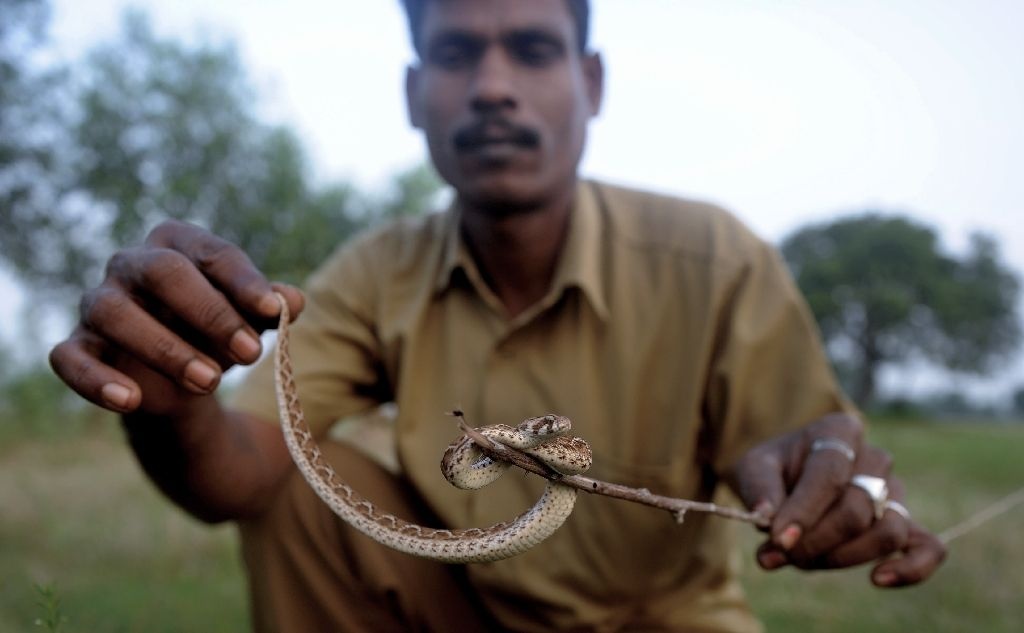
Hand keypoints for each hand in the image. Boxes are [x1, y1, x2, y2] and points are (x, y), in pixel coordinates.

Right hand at [49, 220, 303, 414]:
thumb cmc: (218, 331)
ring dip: (165, 349)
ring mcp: (97, 303)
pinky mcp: (75, 346)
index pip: (211, 253)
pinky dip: (96, 380)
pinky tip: (131, 401)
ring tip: (210, 383)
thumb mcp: (250, 320)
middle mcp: (131, 263)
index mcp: (178, 244)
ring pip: (115, 313)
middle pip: (162, 272)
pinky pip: (69, 358)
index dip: (243, 281)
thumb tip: (292, 301)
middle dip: (209, 313)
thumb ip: (270, 308)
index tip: (274, 311)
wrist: (181, 377)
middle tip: (251, 354)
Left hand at [731, 412, 945, 586]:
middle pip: (856, 509)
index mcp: (839, 431)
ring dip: (844, 557)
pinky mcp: (906, 524)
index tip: (778, 539)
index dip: (804, 511)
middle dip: (815, 541)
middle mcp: (874, 458)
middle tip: (777, 554)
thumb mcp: (754, 468)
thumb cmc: (775, 470)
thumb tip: (767, 518)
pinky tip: (877, 579)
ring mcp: (894, 491)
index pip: (830, 474)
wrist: (790, 478)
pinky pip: (929, 548)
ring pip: (888, 531)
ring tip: (802, 562)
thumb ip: (759, 489)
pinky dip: (911, 568)